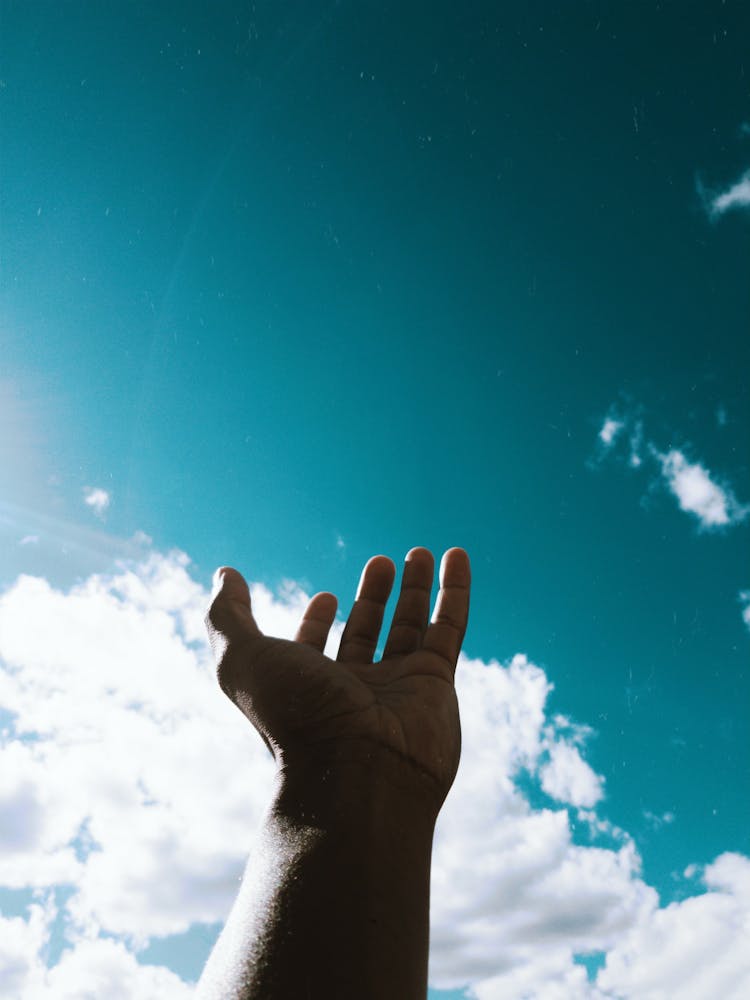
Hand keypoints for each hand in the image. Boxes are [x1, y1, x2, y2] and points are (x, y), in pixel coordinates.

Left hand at [205, 547, 469, 808]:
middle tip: (380, 562)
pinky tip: (455, 556)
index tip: (325, 599)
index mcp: (307, 687)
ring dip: (414, 589)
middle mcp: (353, 688)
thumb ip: (227, 615)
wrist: (357, 773)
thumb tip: (225, 574)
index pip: (314, 649)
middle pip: (367, 633)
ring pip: (410, 628)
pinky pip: (449, 628)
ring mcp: (398, 687)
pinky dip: (454, 591)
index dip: (317, 623)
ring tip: (416, 552)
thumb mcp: (242, 659)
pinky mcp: (437, 683)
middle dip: (373, 597)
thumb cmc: (293, 717)